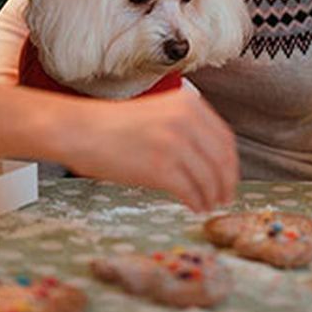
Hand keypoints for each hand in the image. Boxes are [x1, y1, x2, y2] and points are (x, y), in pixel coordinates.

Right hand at [63, 89, 238, 212]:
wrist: (80, 130)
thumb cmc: (112, 125)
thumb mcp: (158, 112)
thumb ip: (186, 127)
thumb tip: (210, 160)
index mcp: (188, 104)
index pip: (225, 139)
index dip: (231, 164)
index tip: (230, 178)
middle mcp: (185, 121)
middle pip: (222, 160)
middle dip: (226, 183)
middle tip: (224, 197)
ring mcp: (174, 144)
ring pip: (208, 179)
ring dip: (211, 196)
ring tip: (207, 204)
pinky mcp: (160, 168)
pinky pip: (190, 191)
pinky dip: (196, 202)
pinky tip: (193, 206)